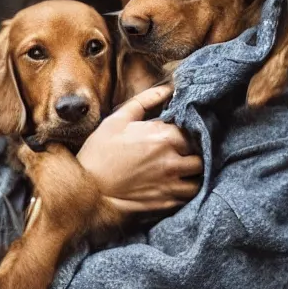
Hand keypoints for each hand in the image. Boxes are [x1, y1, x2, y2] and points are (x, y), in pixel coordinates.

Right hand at [77, 85, 202, 213]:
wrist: (87, 189)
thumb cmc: (100, 152)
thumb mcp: (118, 119)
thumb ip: (146, 101)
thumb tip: (169, 88)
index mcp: (164, 137)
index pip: (193, 130)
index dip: (189, 130)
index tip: (181, 132)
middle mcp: (173, 161)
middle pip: (200, 153)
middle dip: (195, 149)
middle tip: (184, 149)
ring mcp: (171, 183)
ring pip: (200, 175)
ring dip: (195, 170)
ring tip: (185, 167)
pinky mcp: (167, 201)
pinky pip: (190, 194)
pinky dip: (189, 187)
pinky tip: (179, 182)